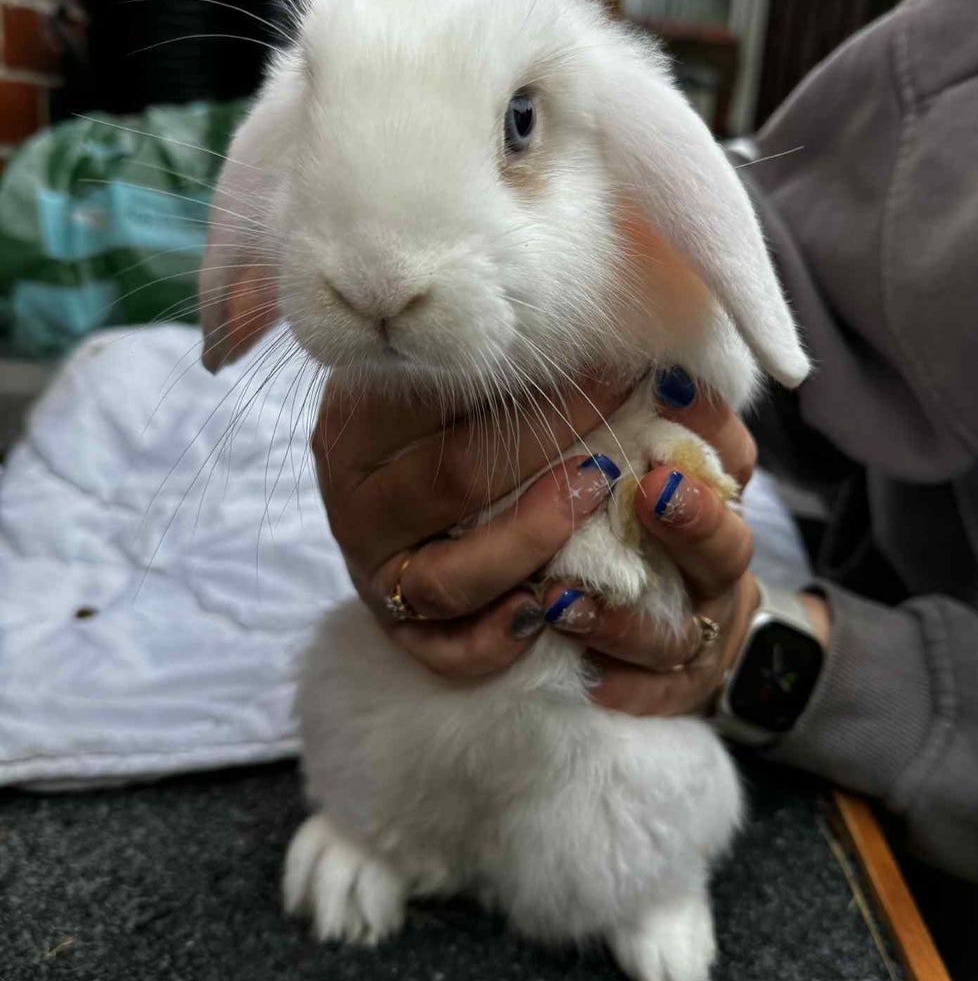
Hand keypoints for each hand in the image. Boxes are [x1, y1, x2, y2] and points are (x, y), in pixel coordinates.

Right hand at [311, 372, 633, 676]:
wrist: (409, 475)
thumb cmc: (457, 406)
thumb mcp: (462, 365)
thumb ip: (513, 350)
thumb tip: (617, 329)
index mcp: (356, 414)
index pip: (443, 393)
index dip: (538, 379)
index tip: (612, 360)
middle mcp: (352, 492)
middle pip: (457, 478)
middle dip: (552, 447)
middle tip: (623, 420)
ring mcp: (370, 566)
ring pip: (449, 578)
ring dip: (534, 544)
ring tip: (596, 499)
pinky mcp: (395, 625)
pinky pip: (444, 650)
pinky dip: (499, 639)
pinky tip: (548, 609)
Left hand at [541, 378, 763, 715]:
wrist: (699, 621)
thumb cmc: (649, 521)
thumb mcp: (649, 459)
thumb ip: (628, 417)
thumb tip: (589, 355)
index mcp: (716, 496)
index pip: (731, 456)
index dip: (706, 423)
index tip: (666, 388)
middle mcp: (718, 564)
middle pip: (724, 547)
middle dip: (691, 520)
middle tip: (651, 491)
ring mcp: (702, 630)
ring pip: (675, 634)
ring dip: (625, 620)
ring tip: (567, 604)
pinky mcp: (679, 685)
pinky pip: (660, 695)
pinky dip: (629, 689)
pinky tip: (590, 680)